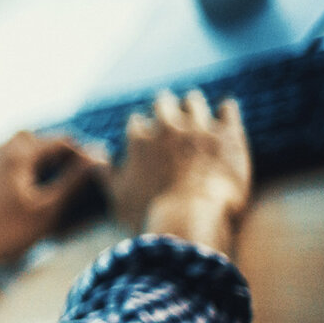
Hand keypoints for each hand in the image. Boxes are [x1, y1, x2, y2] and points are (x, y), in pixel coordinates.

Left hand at [0, 131, 107, 271]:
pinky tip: (30, 188)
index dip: (82, 153)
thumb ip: (74, 181)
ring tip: (54, 182)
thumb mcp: (48, 208)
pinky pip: (7, 159)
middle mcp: (0, 150)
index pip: (61, 141)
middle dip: (60, 153)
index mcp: (18, 154)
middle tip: (76, 175)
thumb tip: (98, 157)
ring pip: (21, 147)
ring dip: (40, 158)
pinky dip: (24, 166)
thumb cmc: (7, 232)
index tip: (98, 171)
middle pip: (39, 140)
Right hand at [107, 90, 250, 253]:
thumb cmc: (150, 214)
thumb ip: (106, 174)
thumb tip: (96, 159)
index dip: (141, 129)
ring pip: (194, 101)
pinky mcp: (228, 135)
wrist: (192, 221)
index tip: (145, 135)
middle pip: (163, 103)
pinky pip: (228, 110)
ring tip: (195, 106)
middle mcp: (167, 127)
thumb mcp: (118, 197)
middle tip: (168, 110)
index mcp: (139, 139)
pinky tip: (225, 111)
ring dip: (192, 104)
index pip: (137, 122)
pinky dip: (225, 110)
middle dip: (164, 107)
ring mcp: (199, 128)